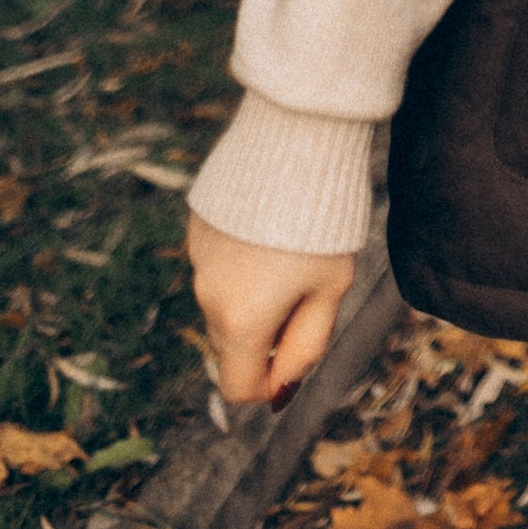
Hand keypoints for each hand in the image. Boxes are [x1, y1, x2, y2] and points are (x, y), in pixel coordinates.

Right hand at [188, 212, 357, 408]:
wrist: (296, 143)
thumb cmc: (325, 221)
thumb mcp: (331, 289)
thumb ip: (306, 344)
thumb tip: (281, 386)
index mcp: (242, 321)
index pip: (238, 386)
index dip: (269, 384)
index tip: (295, 355)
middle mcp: (208, 296)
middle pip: (232, 343)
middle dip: (265, 334)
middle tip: (305, 291)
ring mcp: (198, 260)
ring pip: (223, 302)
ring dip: (251, 295)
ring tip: (290, 250)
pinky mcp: (196, 229)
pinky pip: (217, 263)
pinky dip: (240, 260)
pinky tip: (270, 225)